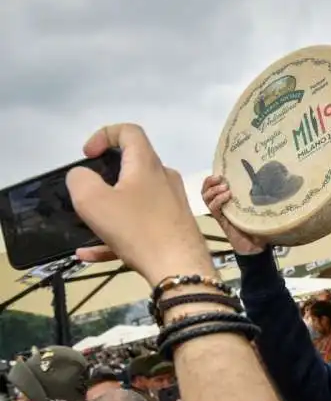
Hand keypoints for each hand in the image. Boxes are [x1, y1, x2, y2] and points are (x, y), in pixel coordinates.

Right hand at [66, 124, 215, 285]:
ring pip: (134, 200)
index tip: (88, 156)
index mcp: (147, 164)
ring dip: (108, 210)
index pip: (129, 132)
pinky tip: (90, 254)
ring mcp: (172, 204)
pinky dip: (116, 235)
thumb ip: (80, 180)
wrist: (180, 268)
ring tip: (86, 225)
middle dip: (106, 177)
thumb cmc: (137, 229)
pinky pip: (140, 225)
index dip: (104, 135)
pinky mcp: (174, 227)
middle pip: (133, 166)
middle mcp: (164, 179)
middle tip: (88, 194)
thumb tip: (83, 176)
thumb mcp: (93, 201)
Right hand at [202, 176, 267, 254]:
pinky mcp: (222, 221)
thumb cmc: (256, 226)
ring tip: (225, 187)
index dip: (211, 179)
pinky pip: (214, 209)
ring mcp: (220, 213)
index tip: (220, 172)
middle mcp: (220, 206)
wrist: (255, 246)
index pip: (211, 187)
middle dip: (209, 182)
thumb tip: (268, 180)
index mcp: (226, 201)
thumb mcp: (255, 208)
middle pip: (205, 192)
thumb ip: (257, 196)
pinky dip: (218, 200)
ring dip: (213, 190)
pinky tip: (228, 196)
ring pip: (206, 198)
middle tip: (220, 177)